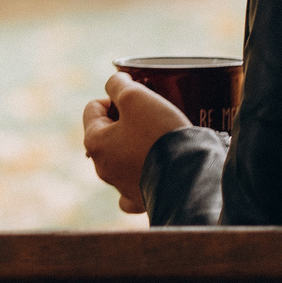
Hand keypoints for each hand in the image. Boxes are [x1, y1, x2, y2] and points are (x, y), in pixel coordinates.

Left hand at [81, 74, 190, 214]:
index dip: (115, 97)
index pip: (93, 107)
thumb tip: (115, 82)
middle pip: (109, 132)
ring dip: (138, 145)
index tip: (139, 99)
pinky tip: (157, 168)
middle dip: (128, 121)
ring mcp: (122, 186)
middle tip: (153, 115)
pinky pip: (139, 184)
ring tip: (161, 138)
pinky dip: (146, 174)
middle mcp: (103, 168)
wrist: (188, 177)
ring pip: (124, 157)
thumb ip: (118, 84)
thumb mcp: (135, 97)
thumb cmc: (158, 135)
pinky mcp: (142, 200)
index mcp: (94, 143)